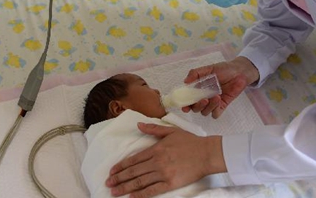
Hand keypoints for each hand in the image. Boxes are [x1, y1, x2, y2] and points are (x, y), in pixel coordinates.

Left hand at [106, 123, 225, 197]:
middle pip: (134, 172)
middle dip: (119, 178)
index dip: (121, 166)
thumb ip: (153, 128)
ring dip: (126, 187)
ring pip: (140, 182)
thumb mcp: (171, 131)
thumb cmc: (190, 142)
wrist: (207, 153)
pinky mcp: (171, 183)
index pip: (134, 159)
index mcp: (156, 149)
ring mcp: (164, 174)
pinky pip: (153, 190)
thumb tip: (139, 125)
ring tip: (115, 192)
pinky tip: (132, 197)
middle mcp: (157, 162)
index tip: (112, 172)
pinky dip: (141, 194)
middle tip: (108, 184)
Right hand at [182, 56, 258, 118]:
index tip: (185, 106)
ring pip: (205, 112)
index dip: (185, 104)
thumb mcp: (208, 69)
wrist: (239, 72)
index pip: (188, 100)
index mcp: (198, 89)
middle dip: (198, 106)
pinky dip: (215, 110)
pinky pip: (215, 114)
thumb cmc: (223, 69)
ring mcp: (212, 103)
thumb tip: (185, 81)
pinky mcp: (222, 106)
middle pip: (195, 109)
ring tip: (216, 97)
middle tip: (204, 99)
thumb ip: (195, 73)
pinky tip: (219, 101)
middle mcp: (204, 97)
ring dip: (208, 107)